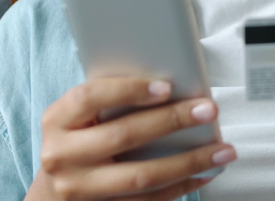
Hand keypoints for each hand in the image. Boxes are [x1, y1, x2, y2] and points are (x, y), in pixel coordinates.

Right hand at [35, 77, 235, 199]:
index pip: (91, 97)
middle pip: (125, 135)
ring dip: (189, 162)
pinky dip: (181, 187)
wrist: (52, 194)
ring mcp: (79, 190)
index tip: (166, 87)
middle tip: (208, 110)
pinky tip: (204, 173)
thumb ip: (110, 100)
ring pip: (143, 176)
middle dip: (173, 121)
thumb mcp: (79, 116)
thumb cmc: (76, 141)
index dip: (129, 90)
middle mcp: (62, 156)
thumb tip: (169, 85)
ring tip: (222, 150)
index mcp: (57, 120)